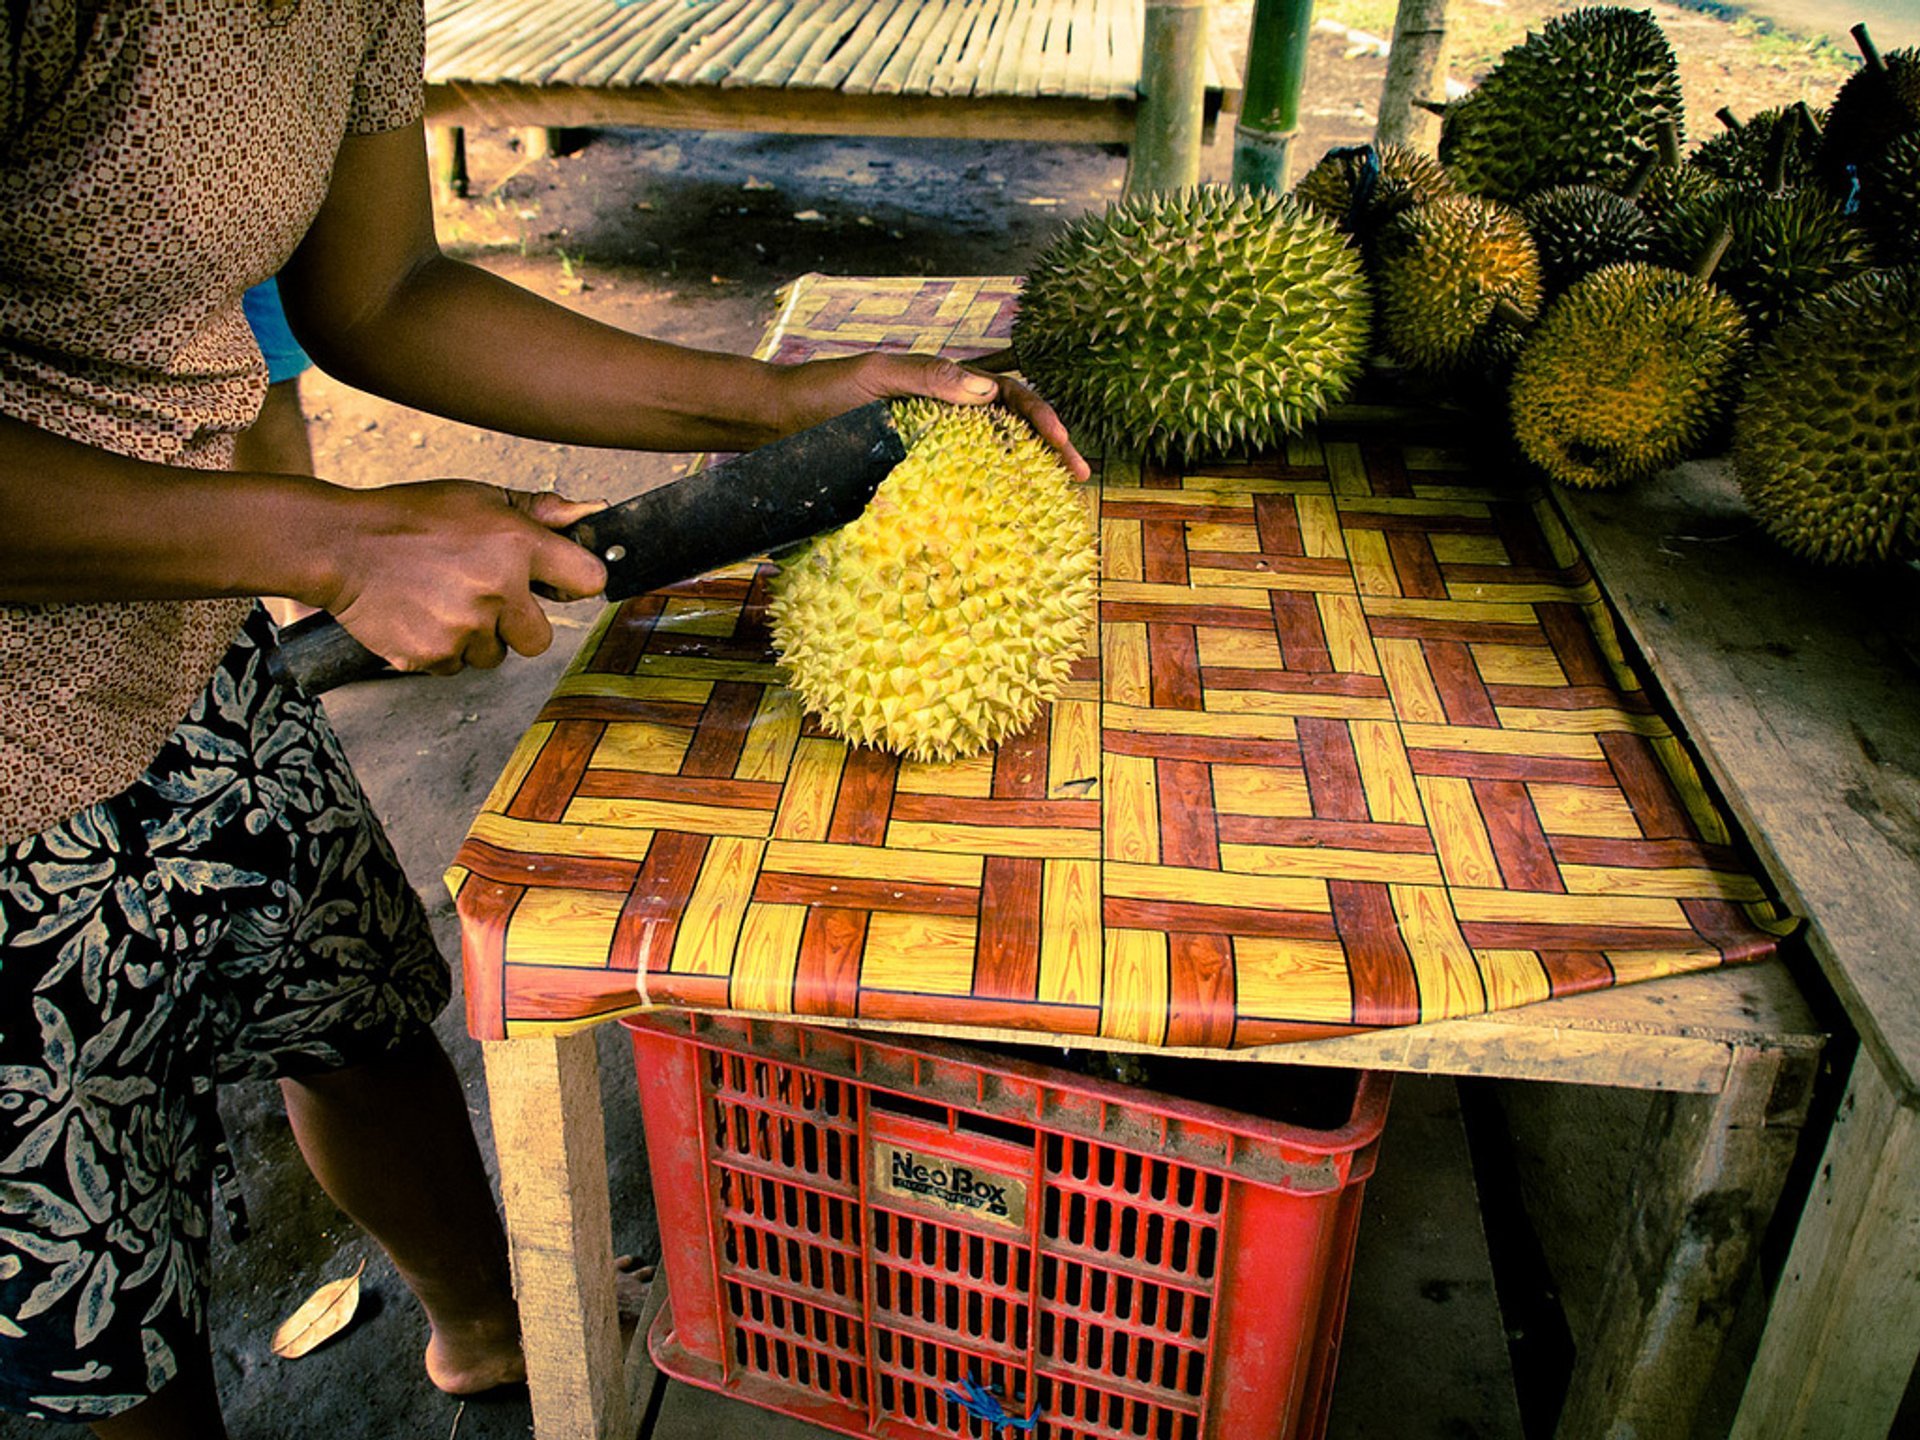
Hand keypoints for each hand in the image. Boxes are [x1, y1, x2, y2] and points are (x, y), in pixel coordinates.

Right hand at [320, 482, 606, 674]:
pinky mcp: (434, 655)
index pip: (589, 580)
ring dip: (478, 635)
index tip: (560, 583)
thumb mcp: (479, 497)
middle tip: (484, 596)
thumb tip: (591, 511)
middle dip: (519, 622)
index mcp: (516, 544)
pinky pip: (456, 665)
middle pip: (541, 637)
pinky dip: (443, 647)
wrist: (340, 545)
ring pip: (496, 653)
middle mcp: (498, 589)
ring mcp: (465, 627)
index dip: (575, 582)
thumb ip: (539, 509)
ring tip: (443, 599)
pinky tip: (422, 614)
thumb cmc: (410, 517)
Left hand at [769, 352, 1089, 480]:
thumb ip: (929, 377)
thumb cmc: (824, 391)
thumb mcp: (876, 376)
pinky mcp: (915, 469)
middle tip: (1079, 478)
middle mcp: (946, 411)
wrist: (780, 419)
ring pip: (992, 455)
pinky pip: (960, 481)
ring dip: (1025, 474)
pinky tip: (999, 521)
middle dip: (1050, 447)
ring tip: (1053, 503)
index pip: (1009, 395)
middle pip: (1012, 425)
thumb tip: (987, 391)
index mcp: (946, 384)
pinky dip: (986, 497)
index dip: (1042, 418)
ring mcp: (932, 441)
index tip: (1064, 447)